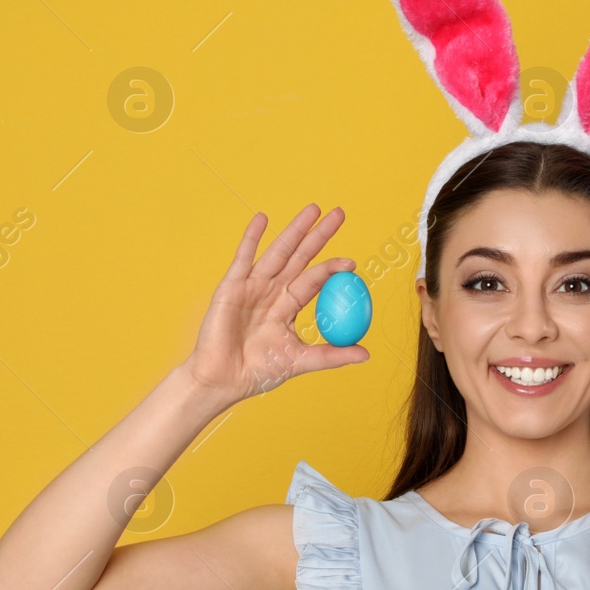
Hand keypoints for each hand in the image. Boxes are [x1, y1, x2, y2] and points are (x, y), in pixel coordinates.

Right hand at [182, 204, 368, 405]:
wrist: (223, 379)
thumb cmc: (257, 372)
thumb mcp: (300, 361)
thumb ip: (332, 355)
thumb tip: (366, 355)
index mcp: (288, 306)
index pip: (314, 280)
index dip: (332, 268)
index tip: (352, 263)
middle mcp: (272, 291)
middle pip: (300, 257)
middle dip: (319, 235)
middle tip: (338, 213)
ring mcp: (252, 286)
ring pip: (278, 252)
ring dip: (295, 230)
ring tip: (312, 209)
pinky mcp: (232, 286)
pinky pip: (244, 258)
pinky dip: (252, 237)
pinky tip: (263, 218)